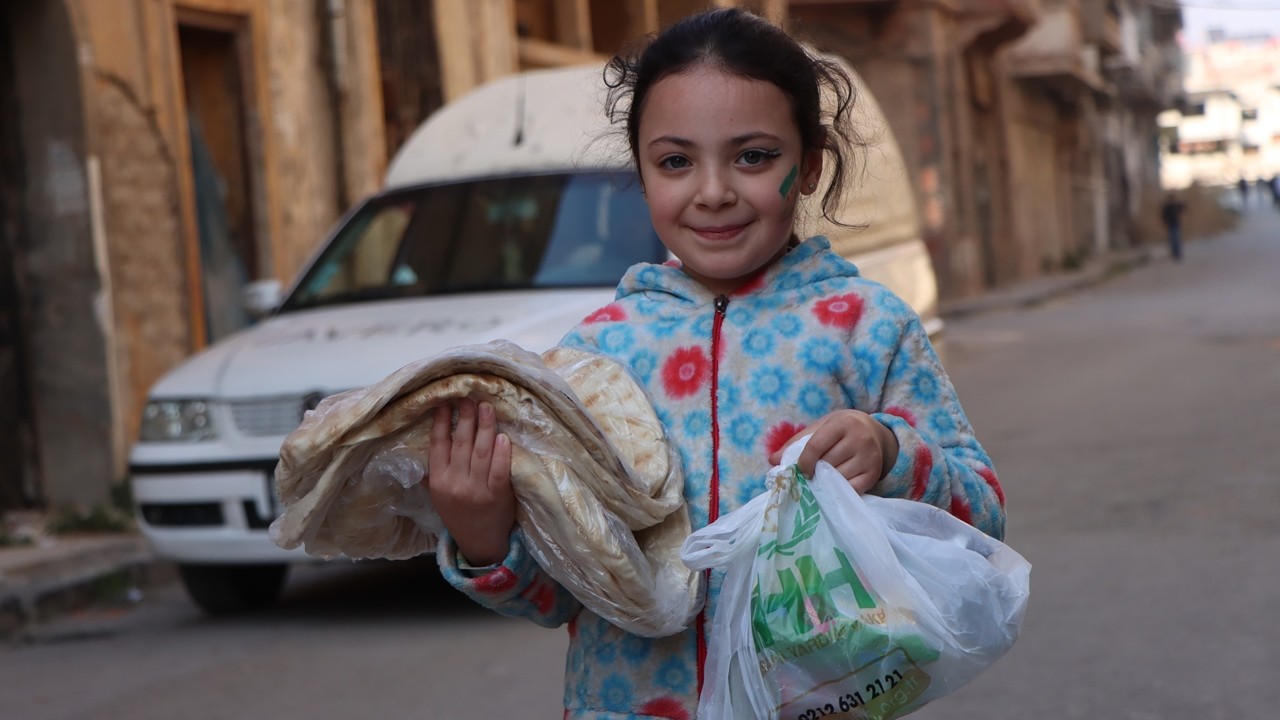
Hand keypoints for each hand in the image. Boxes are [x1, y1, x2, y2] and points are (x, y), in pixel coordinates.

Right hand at [426, 400, 514, 565]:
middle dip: (465, 418)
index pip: (438, 445)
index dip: (442, 422)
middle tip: (469, 398)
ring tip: (487, 407)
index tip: (445, 403)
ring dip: (484, 427)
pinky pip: (499, 470)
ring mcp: (477, 490)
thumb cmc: (459, 512)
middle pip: (460, 444)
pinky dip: (501, 452)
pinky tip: (502, 436)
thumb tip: (436, 434)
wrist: (479, 541)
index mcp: (438, 481)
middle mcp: (455, 484)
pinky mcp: (498, 495)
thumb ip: (436, 469)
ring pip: (481, 452)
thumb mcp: (439, 494)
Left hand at [767, 410, 898, 493]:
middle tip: (809, 476)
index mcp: (843, 423)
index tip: (798, 470)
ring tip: (821, 479)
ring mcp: (869, 457)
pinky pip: (851, 489)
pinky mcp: (874, 474)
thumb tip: (772, 460)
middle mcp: (859, 439)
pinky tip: (833, 486)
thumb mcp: (822, 426)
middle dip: (814, 472)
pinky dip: (838, 490)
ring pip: (838, 478)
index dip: (803, 461)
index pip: (816, 446)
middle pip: (826, 463)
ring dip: (825, 482)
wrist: (876, 433)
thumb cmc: (843, 429)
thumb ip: (797, 441)